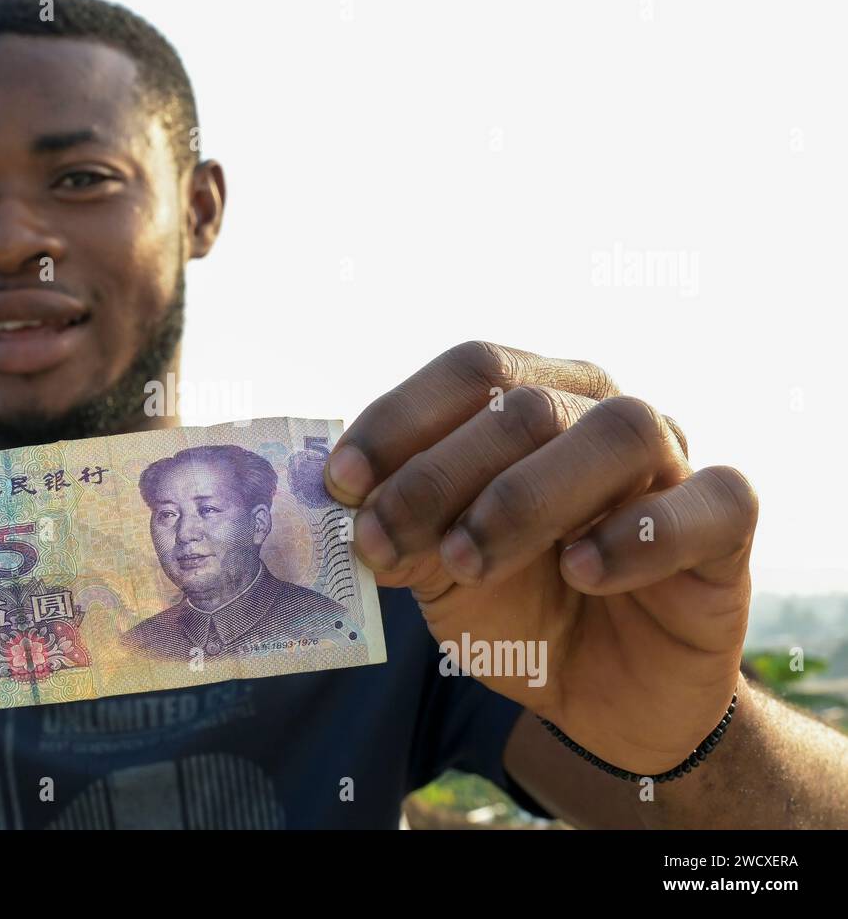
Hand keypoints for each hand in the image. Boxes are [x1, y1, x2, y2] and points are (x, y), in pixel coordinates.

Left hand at [326, 342, 754, 774]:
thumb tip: (350, 505)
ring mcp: (669, 464)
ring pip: (619, 433)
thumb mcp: (440, 572)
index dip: (399, 420)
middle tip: (382, 539)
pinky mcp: (723, 528)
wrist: (598, 692)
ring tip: (468, 561)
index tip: (340, 482)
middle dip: (440, 474)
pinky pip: (710, 502)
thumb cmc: (516, 607)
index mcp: (531, 399)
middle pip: (528, 404)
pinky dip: (641, 534)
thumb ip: (402, 532)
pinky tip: (584, 573)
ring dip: (527, 498)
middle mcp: (600, 413)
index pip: (471, 370)